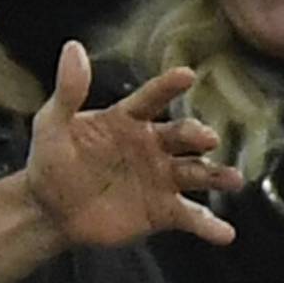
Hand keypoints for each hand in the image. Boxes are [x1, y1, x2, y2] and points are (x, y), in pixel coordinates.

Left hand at [26, 41, 241, 248]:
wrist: (50, 210)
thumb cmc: (52, 162)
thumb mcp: (52, 126)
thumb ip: (68, 92)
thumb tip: (72, 48)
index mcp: (128, 120)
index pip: (151, 98)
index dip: (168, 87)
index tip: (186, 76)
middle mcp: (152, 145)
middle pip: (182, 136)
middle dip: (196, 135)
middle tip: (206, 138)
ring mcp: (161, 177)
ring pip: (196, 173)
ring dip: (217, 175)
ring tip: (234, 179)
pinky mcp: (162, 210)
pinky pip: (190, 217)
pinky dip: (209, 225)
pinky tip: (224, 234)